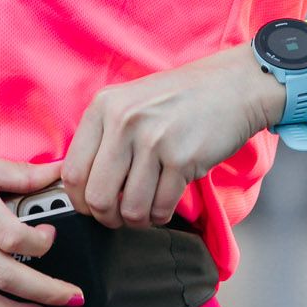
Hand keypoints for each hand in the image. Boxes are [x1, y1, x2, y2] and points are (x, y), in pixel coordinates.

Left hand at [60, 43, 286, 229]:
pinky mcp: (183, 159)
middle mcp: (124, 122)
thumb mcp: (129, 103)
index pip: (72, 171)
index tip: (90, 207)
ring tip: (145, 210)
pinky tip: (165, 203)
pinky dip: (161, 215)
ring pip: (130, 208)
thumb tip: (72, 182)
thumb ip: (101, 137)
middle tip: (118, 216)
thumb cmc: (180, 99)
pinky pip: (161, 207)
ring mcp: (154, 141)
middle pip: (97, 196)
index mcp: (104, 107)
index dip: (79, 200)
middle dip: (107, 217)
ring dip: (138, 219)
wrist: (233, 87)